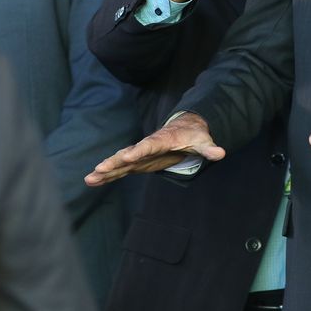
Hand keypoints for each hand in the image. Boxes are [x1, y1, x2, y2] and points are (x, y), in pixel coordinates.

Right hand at [84, 112, 225, 185]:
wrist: (184, 129)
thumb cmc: (193, 136)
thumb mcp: (203, 141)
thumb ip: (209, 148)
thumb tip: (221, 153)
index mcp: (161, 140)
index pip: (148, 146)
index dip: (138, 151)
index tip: (126, 156)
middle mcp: (146, 147)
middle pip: (127, 154)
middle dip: (113, 162)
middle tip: (98, 169)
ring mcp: (140, 155)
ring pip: (120, 163)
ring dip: (105, 171)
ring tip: (89, 179)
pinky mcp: (138, 163)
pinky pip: (120, 170)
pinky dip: (107, 175)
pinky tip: (92, 181)